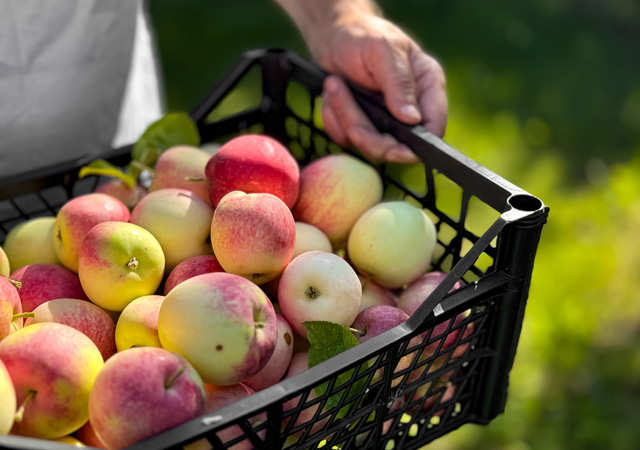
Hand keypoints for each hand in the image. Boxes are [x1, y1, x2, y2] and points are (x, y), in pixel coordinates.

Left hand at [310, 14, 447, 163]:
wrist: (333, 38)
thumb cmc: (363, 36)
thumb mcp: (384, 51)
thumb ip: (400, 83)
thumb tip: (413, 118)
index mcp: (427, 87)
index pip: (434, 127)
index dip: (417, 145)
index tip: (393, 149)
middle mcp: (410, 108)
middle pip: (397, 146)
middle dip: (368, 136)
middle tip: (347, 116)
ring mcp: (385, 121)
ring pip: (367, 143)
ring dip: (344, 117)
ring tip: (334, 84)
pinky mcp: (362, 126)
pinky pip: (346, 139)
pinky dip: (333, 119)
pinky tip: (333, 95)